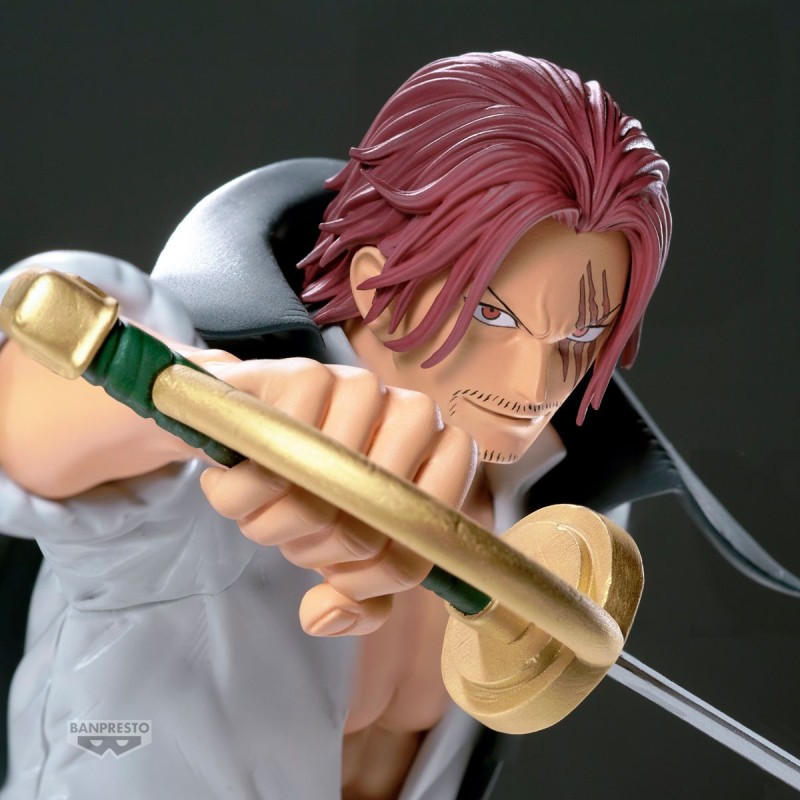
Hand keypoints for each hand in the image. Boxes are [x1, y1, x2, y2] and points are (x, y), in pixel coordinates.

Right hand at [193, 352, 476, 636]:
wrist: (249, 429)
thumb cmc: (309, 488)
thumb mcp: (338, 551)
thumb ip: (354, 596)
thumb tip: (327, 615)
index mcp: (444, 456)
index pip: (428, 536)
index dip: (380, 574)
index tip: (341, 579)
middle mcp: (416, 414)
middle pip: (375, 515)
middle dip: (322, 550)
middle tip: (295, 539)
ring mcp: (363, 387)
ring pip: (324, 487)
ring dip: (278, 523)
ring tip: (265, 511)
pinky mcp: (308, 374)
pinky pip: (278, 453)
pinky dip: (246, 487)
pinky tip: (239, 478)